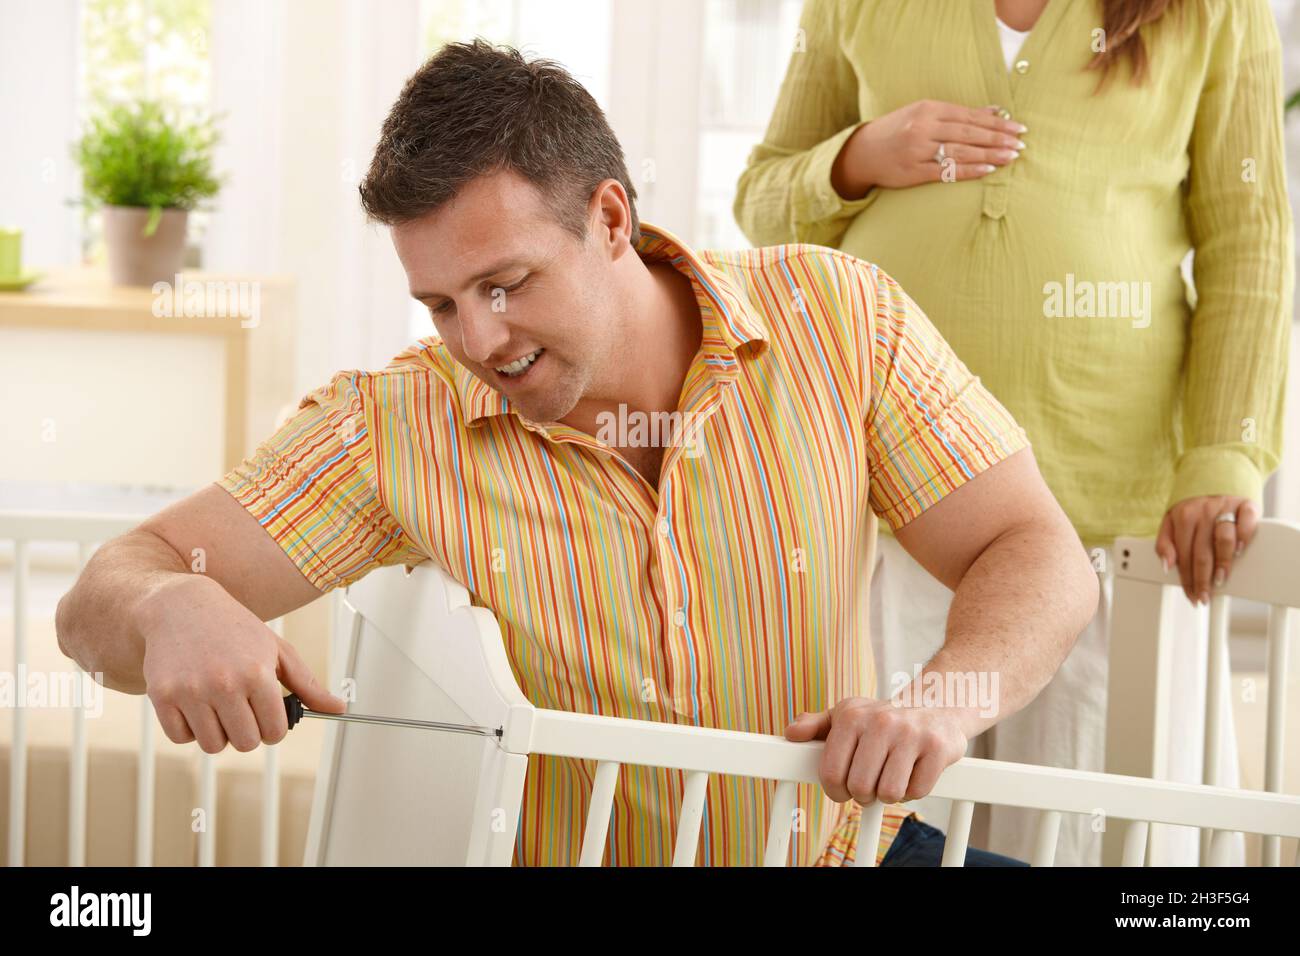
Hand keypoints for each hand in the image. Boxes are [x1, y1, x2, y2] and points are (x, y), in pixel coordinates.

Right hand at [139, 574, 345, 752]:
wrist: (181, 606)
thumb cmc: (235, 629)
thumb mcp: (277, 650)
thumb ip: (308, 684)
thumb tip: (340, 710)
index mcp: (258, 673)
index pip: (275, 732)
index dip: (273, 727)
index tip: (267, 714)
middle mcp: (224, 684)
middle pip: (245, 743)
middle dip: (247, 731)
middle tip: (242, 708)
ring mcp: (190, 691)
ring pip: (212, 745)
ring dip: (219, 732)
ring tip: (218, 704)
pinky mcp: (161, 696)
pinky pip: (181, 738)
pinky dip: (190, 729)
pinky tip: (195, 704)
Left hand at [784, 697, 967, 804]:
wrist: (937, 704)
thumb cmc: (883, 717)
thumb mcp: (847, 715)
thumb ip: (816, 726)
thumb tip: (791, 734)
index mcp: (852, 717)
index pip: (831, 773)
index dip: (835, 791)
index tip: (843, 790)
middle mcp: (881, 723)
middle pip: (860, 787)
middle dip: (863, 795)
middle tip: (870, 784)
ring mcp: (911, 735)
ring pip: (889, 793)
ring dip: (888, 795)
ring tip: (890, 778)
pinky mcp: (938, 748)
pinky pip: (917, 791)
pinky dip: (913, 791)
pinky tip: (912, 773)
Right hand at [832, 100, 1026, 196]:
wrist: (863, 152)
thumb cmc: (898, 131)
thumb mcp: (924, 114)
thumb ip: (958, 115)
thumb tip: (994, 111)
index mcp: (928, 109)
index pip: (970, 116)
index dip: (996, 123)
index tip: (1018, 128)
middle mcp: (923, 128)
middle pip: (969, 133)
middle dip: (998, 139)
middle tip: (1021, 143)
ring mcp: (917, 150)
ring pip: (961, 151)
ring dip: (989, 154)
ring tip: (1011, 156)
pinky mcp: (913, 171)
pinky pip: (947, 171)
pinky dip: (969, 169)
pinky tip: (988, 169)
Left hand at [1155, 495, 1259, 605]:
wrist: (1215, 470)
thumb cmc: (1192, 503)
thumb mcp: (1170, 519)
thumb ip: (1164, 542)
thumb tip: (1166, 565)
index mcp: (1182, 517)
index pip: (1183, 556)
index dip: (1186, 579)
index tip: (1191, 595)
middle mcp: (1202, 512)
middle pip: (1201, 553)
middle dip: (1202, 580)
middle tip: (1204, 596)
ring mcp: (1224, 507)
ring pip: (1223, 541)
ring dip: (1222, 564)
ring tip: (1220, 580)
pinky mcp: (1245, 503)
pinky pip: (1246, 523)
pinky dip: (1244, 538)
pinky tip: (1240, 551)